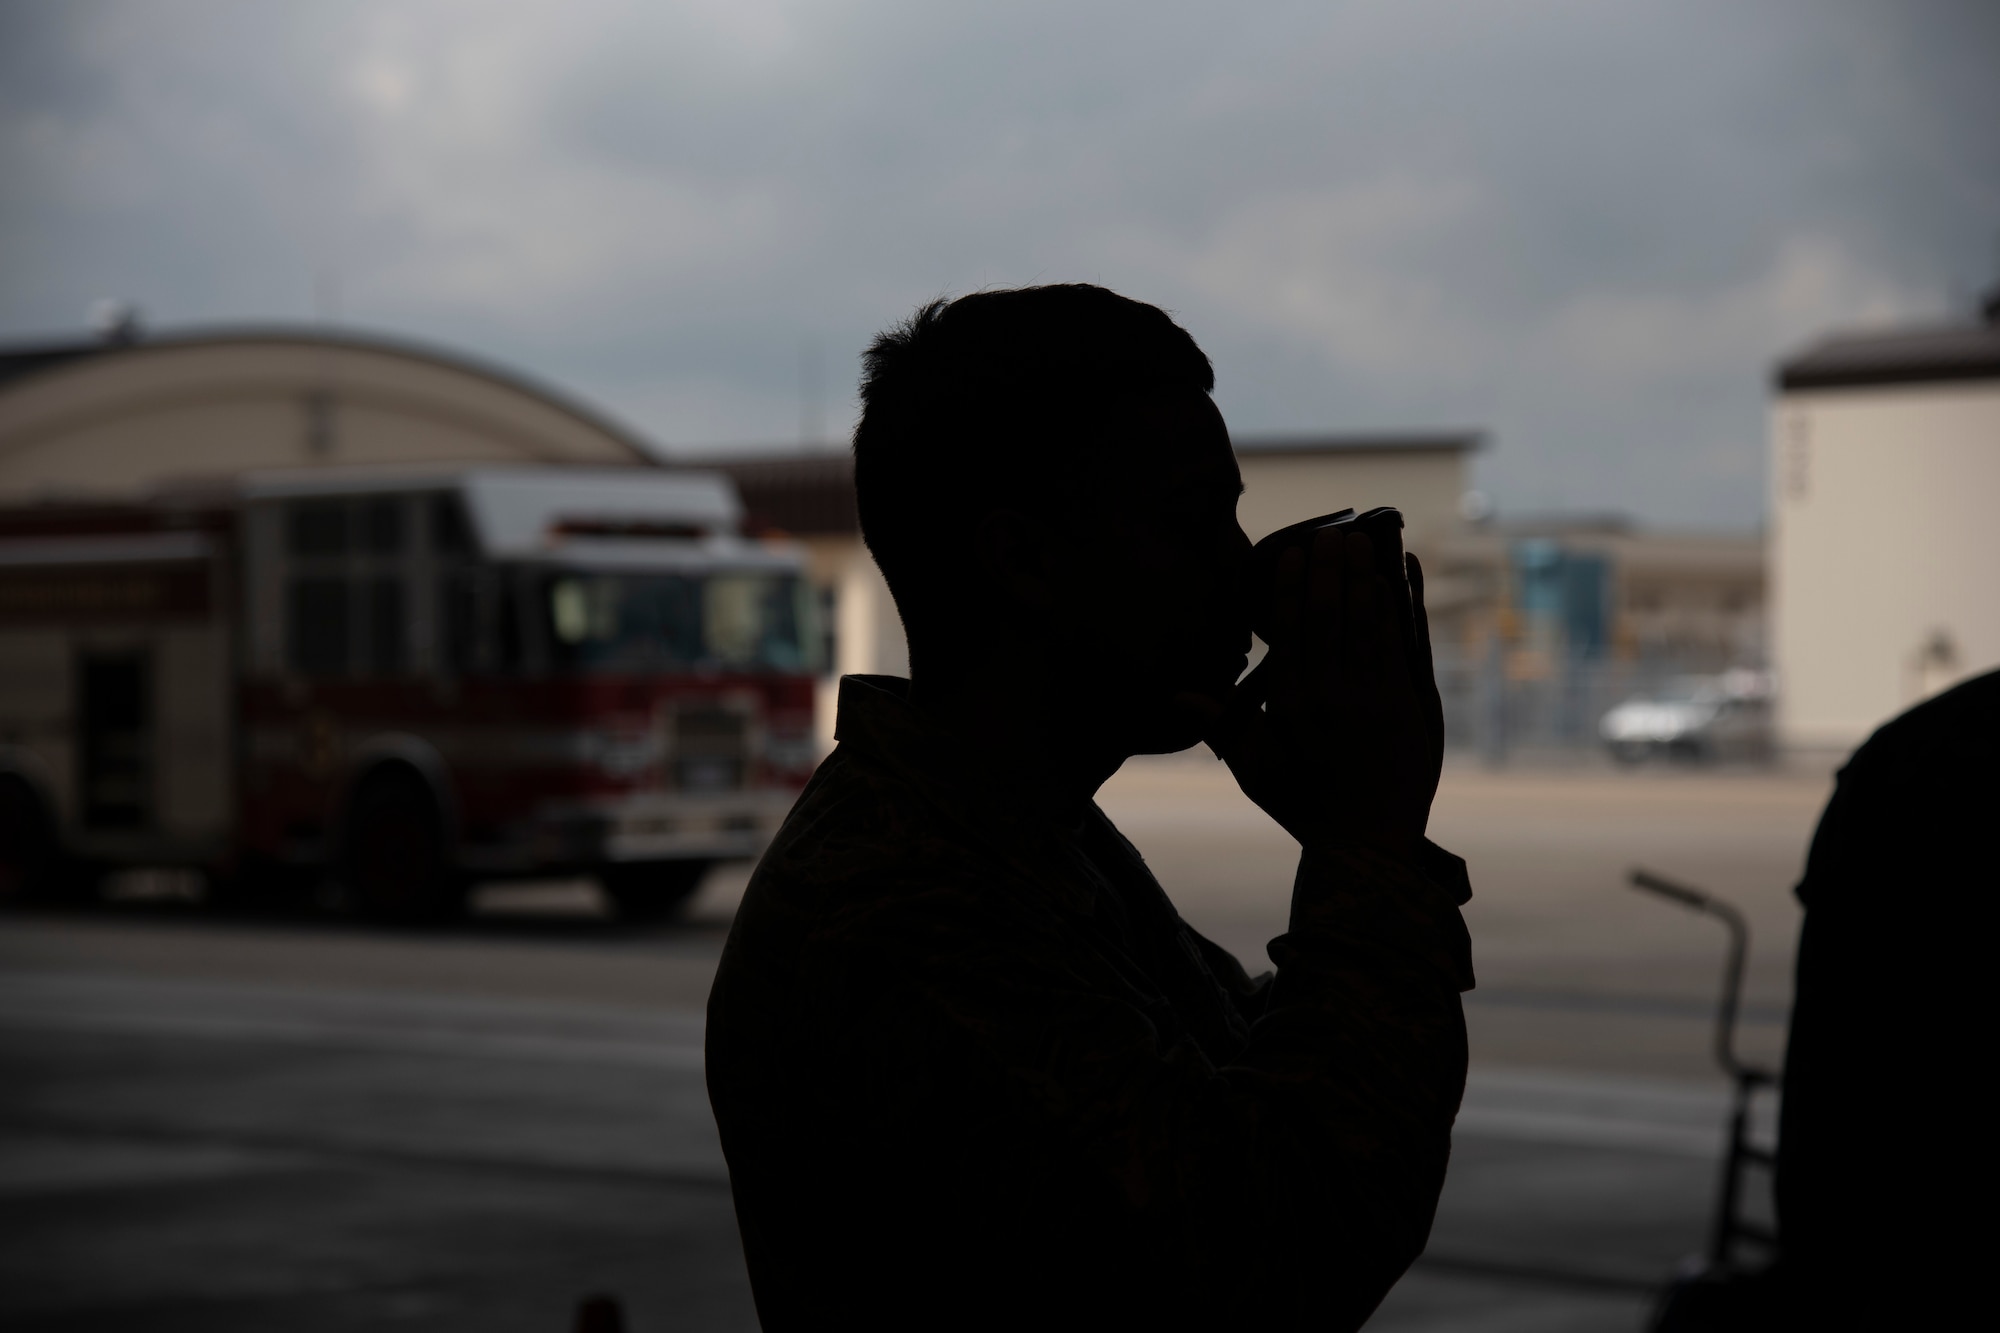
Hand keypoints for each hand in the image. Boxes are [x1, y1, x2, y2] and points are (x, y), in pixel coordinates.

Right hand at [1199, 530, 1443, 864]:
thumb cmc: (1306, 808)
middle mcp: (1328, 698)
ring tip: (1362, 542)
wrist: (1367, 849)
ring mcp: (1371, 701)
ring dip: (1363, 577)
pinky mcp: (1407, 708)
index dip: (1290, 587)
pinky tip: (1392, 582)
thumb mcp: (1256, 770)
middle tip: (1330, 533)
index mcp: (1289, 708)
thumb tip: (1178, 695)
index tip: (1293, 554)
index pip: (1288, 631)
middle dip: (1328, 569)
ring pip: (1365, 623)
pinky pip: (1399, 646)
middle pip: (1327, 617)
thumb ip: (1223, 726)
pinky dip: (1396, 610)